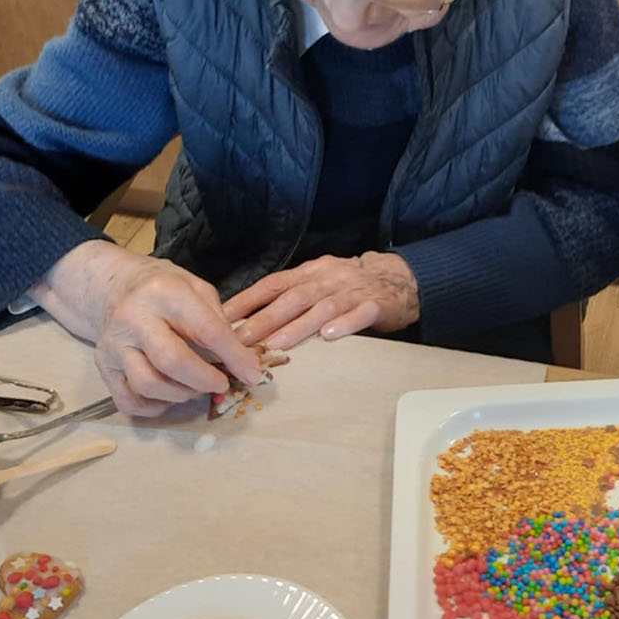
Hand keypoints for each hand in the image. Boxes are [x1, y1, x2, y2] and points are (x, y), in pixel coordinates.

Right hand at [32, 241, 265, 417]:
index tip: (253, 374)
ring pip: (148, 385)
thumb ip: (218, 321)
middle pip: (171, 361)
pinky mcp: (103, 366)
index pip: (206, 330)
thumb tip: (242, 361)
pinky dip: (154, 407)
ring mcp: (113, 344)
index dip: (234, 357)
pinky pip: (128, 401)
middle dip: (204, 380)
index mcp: (164, 292)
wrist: (115, 286)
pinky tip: (170, 396)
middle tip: (221, 384)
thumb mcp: (197, 289)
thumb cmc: (165, 288)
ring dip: (181, 394)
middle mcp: (133, 317)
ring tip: (196, 387)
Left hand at [222, 251, 420, 350]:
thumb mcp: (315, 281)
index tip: (223, 318)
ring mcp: (351, 291)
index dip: (247, 300)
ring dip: (297, 327)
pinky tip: (328, 337)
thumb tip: (246, 318)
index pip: (272, 285)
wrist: (396, 278)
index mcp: (308, 273)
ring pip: (322, 308)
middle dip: (264, 319)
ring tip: (276, 345)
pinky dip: (343, 324)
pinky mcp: (376, 305)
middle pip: (292, 298)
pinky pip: (359, 314)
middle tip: (241, 341)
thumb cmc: (348, 284)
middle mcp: (326, 279)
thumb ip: (287, 296)